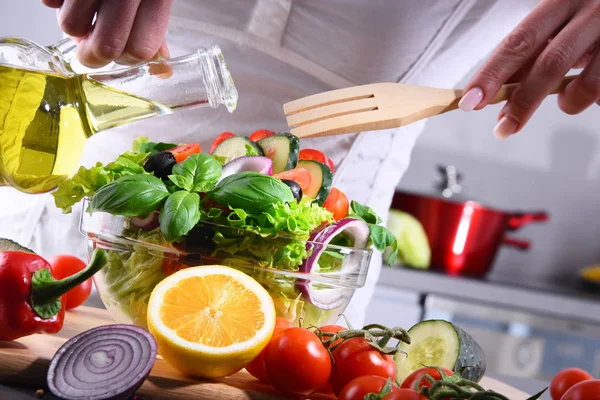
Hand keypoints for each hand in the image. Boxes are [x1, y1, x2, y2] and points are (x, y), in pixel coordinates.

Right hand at [41, 0, 173, 67]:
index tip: (121, 55)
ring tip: (84, 7)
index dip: (127, 59)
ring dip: (73, 23)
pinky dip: (56, 1)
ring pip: (69, 26)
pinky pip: (48, 2)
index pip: (140, 50)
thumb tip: (161, 69)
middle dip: (95, 56)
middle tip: (92, 49)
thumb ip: (155, 26)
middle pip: (106, 47)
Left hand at [459, 0, 599, 137]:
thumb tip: (500, 89)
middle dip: (522, 101)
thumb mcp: (561, 26)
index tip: (471, 100)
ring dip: (569, 102)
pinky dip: (595, 98)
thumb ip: (534, 53)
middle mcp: (590, 11)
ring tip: (568, 100)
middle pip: (549, 63)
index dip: (491, 74)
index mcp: (561, 2)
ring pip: (585, 84)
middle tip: (504, 126)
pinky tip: (595, 92)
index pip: (518, 42)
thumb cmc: (591, 16)